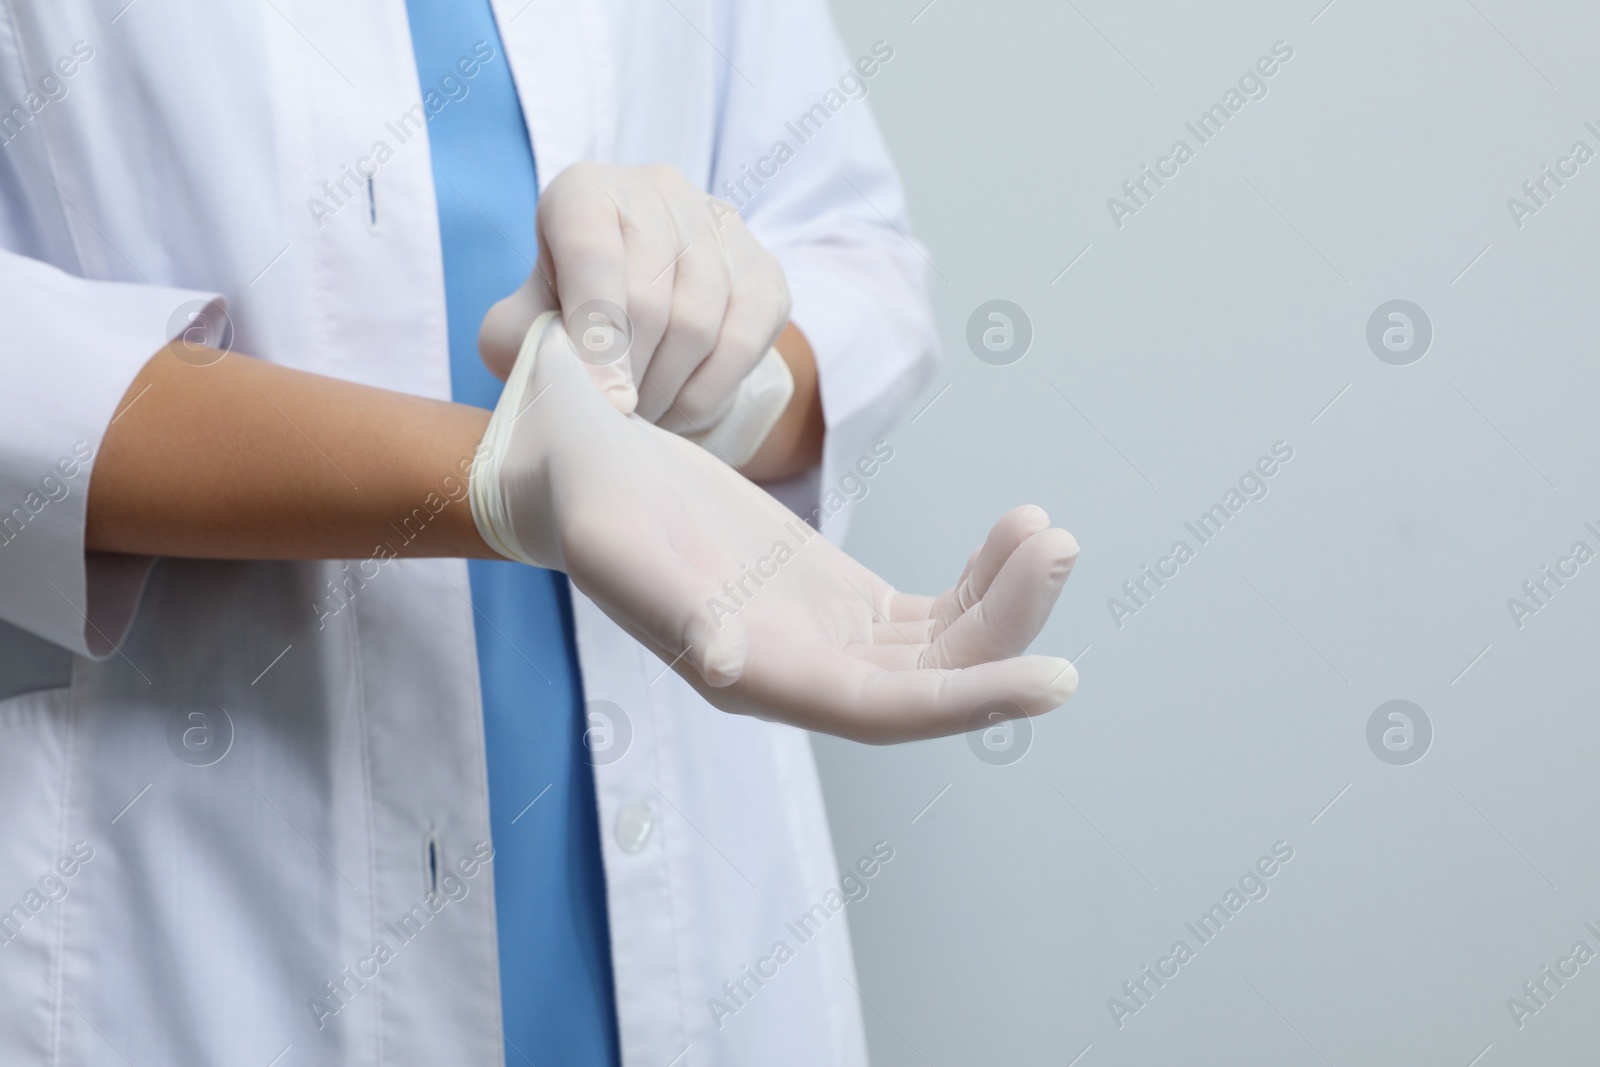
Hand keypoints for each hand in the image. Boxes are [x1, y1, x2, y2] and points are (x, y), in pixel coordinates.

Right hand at [471, 314, 1080, 742]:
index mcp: (753, 676)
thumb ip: (671, 604)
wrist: (575, 470)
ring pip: (941, 646)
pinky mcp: (836, 596)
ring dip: (1006, 600)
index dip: (971, 701)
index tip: (1056, 681)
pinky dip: (983, 579)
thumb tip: (732, 662)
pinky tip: (1017, 530)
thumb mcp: (614, 540)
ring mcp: (825, 636)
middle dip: (1008, 628)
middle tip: (1059, 545)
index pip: (882, 709)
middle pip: (931, 678)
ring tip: (1048, 529)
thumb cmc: (587, 501)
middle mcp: (800, 672)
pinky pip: (930, 610)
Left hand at [478, 162, 790, 435]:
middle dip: (630, 376)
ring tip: (643, 415)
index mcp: (584, 192)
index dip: (596, 336)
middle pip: (650, 301)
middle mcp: (656, 190)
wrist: (636, 307)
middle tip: (615, 420)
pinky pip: (744, 341)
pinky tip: (681, 408)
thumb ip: (524, 342)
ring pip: (700, 325)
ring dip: (668, 391)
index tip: (603, 399)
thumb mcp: (521, 323)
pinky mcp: (763, 268)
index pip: (593, 257)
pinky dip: (710, 391)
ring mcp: (719, 225)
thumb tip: (573, 373)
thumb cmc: (567, 315)